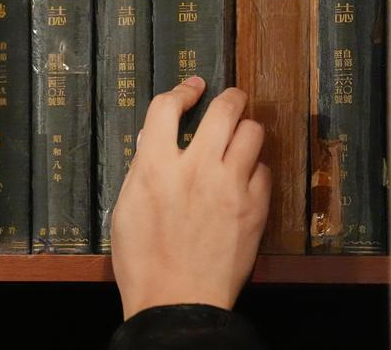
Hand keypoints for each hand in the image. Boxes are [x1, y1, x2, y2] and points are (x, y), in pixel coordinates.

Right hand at [111, 77, 270, 318]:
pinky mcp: (255, 207)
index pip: (168, 107)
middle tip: (230, 99)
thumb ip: (143, 168)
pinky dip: (255, 167)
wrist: (178, 302)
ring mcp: (230, 187)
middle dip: (229, 97)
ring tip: (240, 136)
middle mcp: (197, 169)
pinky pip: (264, 169)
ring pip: (253, 132)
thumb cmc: (144, 262)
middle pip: (223, 108)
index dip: (181, 91)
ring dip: (245, 129)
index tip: (191, 89)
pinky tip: (245, 176)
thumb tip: (156, 139)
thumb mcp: (126, 208)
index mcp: (156, 167)